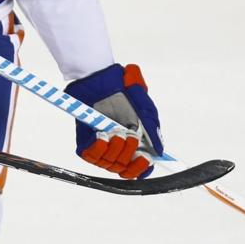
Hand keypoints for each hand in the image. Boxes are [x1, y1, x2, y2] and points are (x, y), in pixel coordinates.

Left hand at [64, 63, 162, 178]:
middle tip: (131, 136)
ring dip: (115, 150)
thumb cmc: (122, 89)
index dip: (142, 168)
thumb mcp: (144, 106)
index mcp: (135, 141)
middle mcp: (118, 146)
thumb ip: (152, 128)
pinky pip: (90, 156)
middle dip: (129, 154)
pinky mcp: (85, 140)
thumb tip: (159, 151)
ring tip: (116, 132)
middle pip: (124, 168)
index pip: (139, 167)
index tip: (145, 158)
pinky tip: (103, 136)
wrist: (99, 76)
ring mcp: (101, 144)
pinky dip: (98, 149)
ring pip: (108, 163)